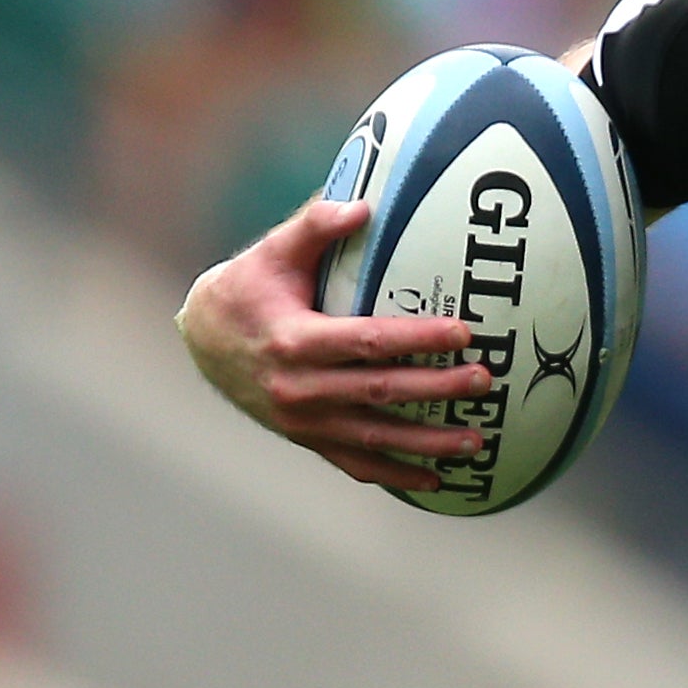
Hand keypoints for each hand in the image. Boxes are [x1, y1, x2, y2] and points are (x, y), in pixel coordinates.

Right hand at [176, 194, 494, 493]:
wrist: (205, 345)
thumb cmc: (247, 290)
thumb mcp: (272, 252)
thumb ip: (314, 226)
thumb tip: (363, 207)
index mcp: (294, 341)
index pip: (367, 341)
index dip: (417, 339)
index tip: (463, 334)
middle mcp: (300, 389)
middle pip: (380, 392)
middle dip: (436, 389)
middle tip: (483, 380)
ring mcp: (304, 422)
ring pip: (374, 438)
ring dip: (427, 444)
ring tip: (476, 441)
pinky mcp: (307, 440)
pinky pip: (356, 464)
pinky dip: (396, 475)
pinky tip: (436, 480)